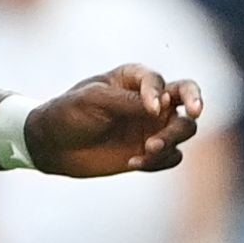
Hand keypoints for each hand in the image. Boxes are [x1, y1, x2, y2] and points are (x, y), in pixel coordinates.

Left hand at [26, 66, 204, 175]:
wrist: (51, 146)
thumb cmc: (68, 113)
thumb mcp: (94, 101)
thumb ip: (128, 101)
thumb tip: (164, 106)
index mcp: (135, 79)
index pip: (161, 82)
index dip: (160, 94)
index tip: (150, 108)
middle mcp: (150, 101)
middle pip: (187, 100)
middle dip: (192, 108)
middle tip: (187, 118)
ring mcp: (151, 127)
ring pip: (184, 130)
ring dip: (172, 140)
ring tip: (148, 149)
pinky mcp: (148, 152)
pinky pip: (171, 157)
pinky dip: (159, 161)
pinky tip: (133, 163)